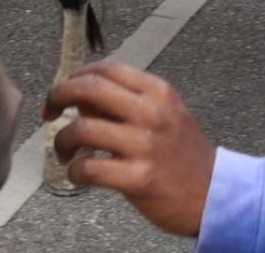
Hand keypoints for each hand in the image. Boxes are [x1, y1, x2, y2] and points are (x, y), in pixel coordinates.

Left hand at [43, 61, 214, 236]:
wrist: (216, 195)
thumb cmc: (184, 154)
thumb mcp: (164, 114)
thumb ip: (127, 101)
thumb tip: (82, 96)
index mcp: (157, 92)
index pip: (106, 68)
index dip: (76, 75)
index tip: (64, 89)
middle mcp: (151, 112)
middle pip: (89, 89)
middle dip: (59, 96)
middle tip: (48, 111)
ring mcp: (144, 145)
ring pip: (83, 129)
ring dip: (62, 140)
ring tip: (63, 151)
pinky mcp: (139, 179)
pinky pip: (90, 168)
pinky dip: (75, 170)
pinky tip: (77, 174)